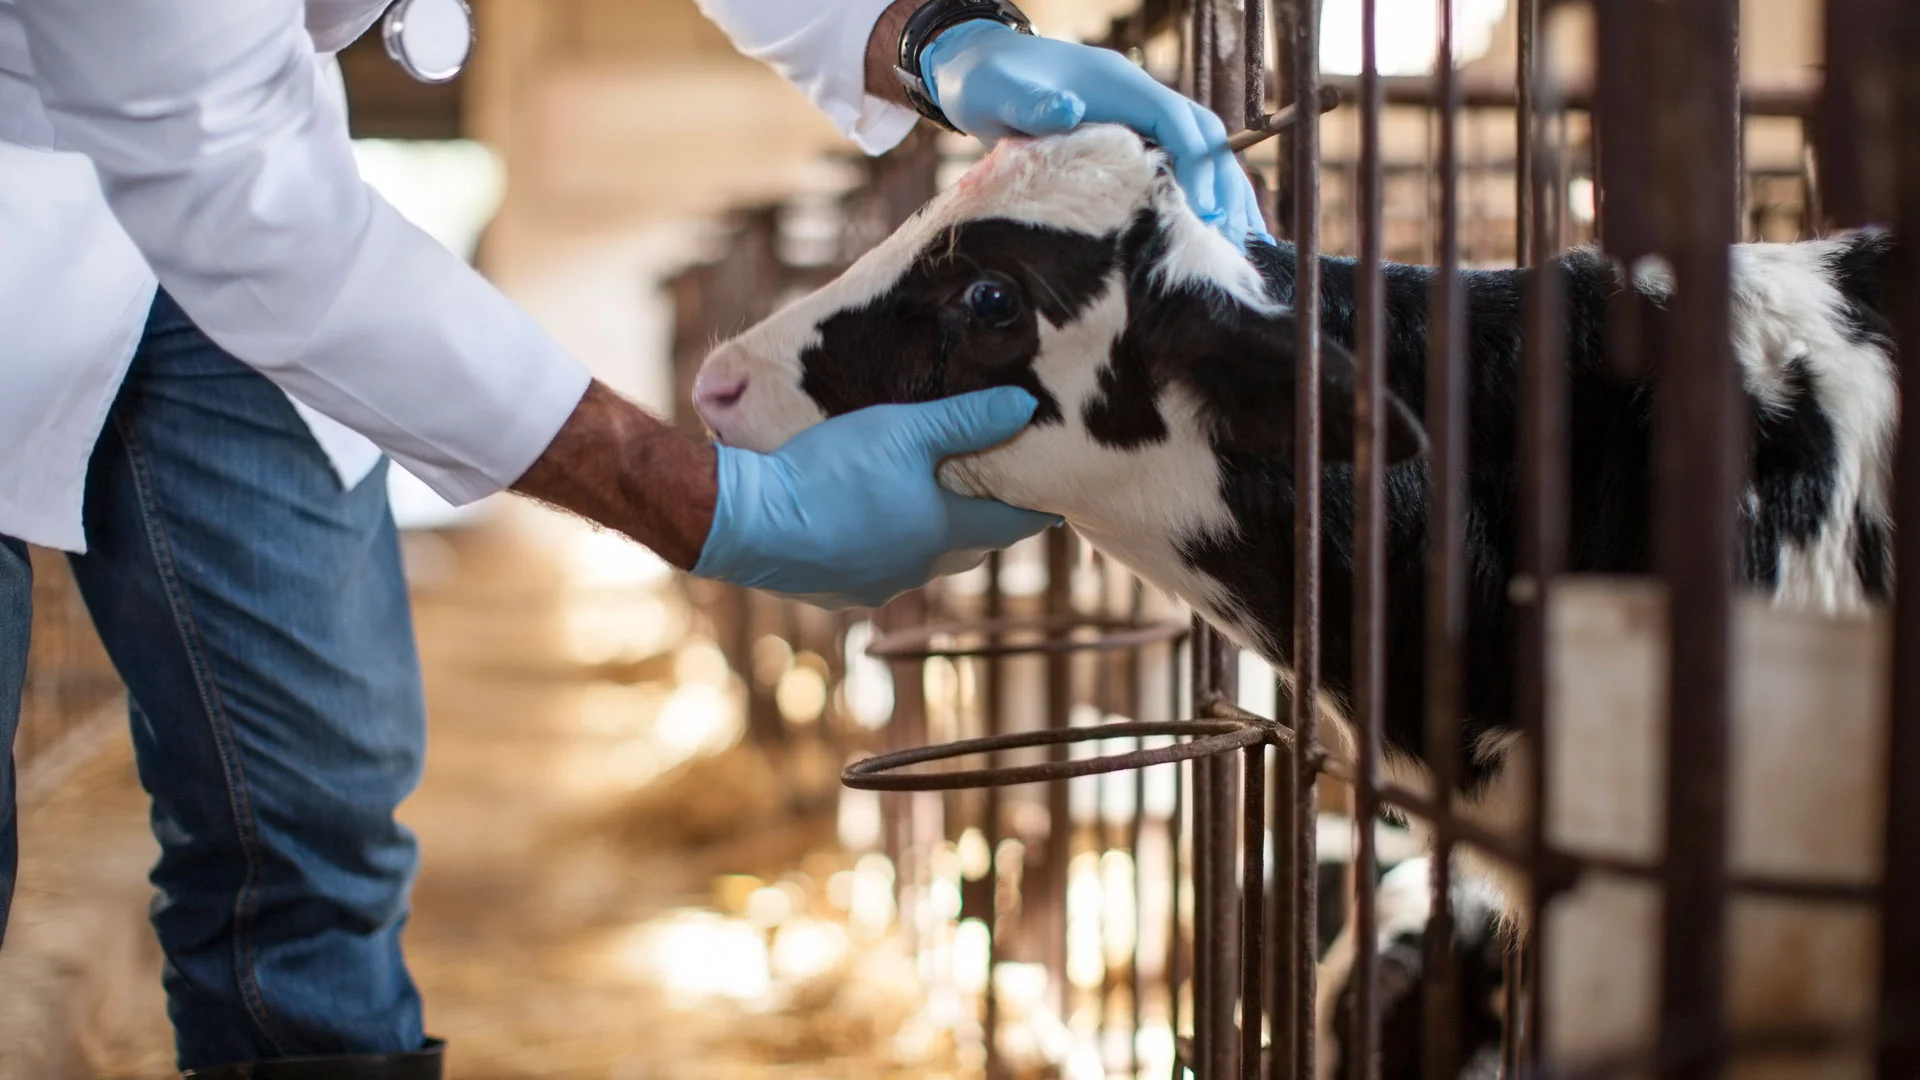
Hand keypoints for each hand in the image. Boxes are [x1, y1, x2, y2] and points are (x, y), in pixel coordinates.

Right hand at [692, 388, 1060, 608]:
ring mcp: (878, 585)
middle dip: (986, 523)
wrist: (748, 522)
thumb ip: (966, 420)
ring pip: (924, 560)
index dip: (1034, 511)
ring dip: (933, 537)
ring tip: (932, 508)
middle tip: (997, 498)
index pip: (1011, 524)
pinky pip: (877, 570)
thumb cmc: (830, 470)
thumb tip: (1025, 406)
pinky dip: (885, 548)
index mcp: (944, 530)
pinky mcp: (838, 592)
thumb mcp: (902, 430)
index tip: (1055, 503)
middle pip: (971, 545)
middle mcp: (920, 568)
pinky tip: (867, 525)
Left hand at [920, 21, 1271, 246]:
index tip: (1205, 208)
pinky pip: (1175, 167)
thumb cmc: (986, 82)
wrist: (976, 70)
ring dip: (1222, 194)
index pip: (1175, 120)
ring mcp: (1135, 120)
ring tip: (1241, 244)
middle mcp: (1137, 98)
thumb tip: (1067, 109)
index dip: (1197, 162)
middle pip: (1202, 137)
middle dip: (1224, 184)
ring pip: (1197, 154)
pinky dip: (1197, 198)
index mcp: (1118, 85)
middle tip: (1237, 238)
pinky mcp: (1127, 142)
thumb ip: (1032, 102)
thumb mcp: (1000, 91)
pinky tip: (1209, 234)